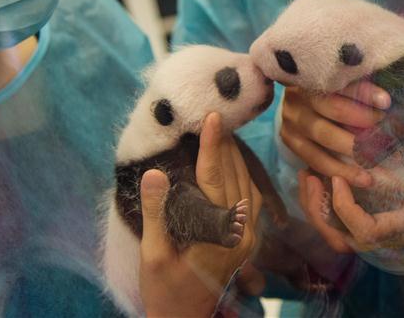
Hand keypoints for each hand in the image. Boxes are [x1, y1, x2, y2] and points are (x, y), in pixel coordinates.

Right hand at [138, 113, 262, 317]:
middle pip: (235, 175)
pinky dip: (241, 173)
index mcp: (220, 234)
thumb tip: (154, 173)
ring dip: (235, 156)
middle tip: (214, 112)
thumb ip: (157, 212)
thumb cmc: (165, 290)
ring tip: (221, 130)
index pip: (217, 178)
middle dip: (225, 143)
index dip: (213, 145)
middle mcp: (241, 233)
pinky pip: (249, 197)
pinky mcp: (246, 239)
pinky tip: (232, 161)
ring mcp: (248, 236)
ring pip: (247, 183)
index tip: (212, 116)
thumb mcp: (154, 254)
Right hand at [280, 80, 390, 187]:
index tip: (386, 102)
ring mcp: (292, 119)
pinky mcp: (289, 140)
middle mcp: (300, 96)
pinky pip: (316, 160)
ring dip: (355, 151)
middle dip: (364, 121)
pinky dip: (340, 170)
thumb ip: (359, 89)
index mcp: (315, 76)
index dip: (364, 92)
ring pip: (325, 137)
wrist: (298, 105)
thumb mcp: (340, 85)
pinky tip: (362, 178)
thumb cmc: (329, 93)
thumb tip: (389, 99)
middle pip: (334, 108)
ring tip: (379, 161)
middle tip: (388, 134)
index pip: (342, 82)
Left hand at [297, 139, 403, 253]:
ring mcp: (380, 235)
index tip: (337, 178)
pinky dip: (321, 207)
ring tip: (306, 175)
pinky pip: (338, 227)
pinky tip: (315, 178)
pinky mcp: (371, 224)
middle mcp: (392, 236)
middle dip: (319, 212)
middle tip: (310, 176)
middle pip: (343, 240)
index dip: (345, 208)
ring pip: (336, 237)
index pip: (367, 230)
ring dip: (315, 210)